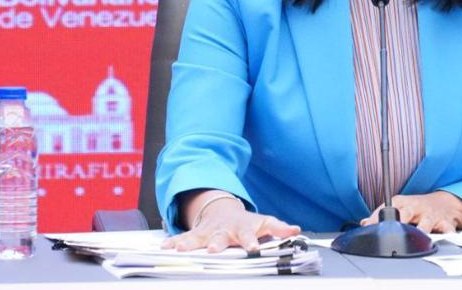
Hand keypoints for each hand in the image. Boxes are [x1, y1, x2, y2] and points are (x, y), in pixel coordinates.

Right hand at [161, 193, 299, 252]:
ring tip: (180, 250)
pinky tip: (165, 248)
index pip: (249, 235)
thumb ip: (279, 228)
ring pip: (199, 239)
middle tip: (214, 250)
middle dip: (217, 244)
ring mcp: (209, 233)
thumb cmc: (246, 223)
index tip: (253, 248)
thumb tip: (296, 230)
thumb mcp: (264, 223)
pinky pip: (183, 239)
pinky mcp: (195, 235)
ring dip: (190, 244)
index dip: (251, 241)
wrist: (222, 211)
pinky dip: (174, 243)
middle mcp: (225, 230)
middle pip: (221, 238)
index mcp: (243, 229)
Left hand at [359, 191, 461, 233]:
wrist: (445, 203)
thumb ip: (381, 216)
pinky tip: (443, 242)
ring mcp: (431, 215)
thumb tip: (363, 224)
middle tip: (391, 234)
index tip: (368, 228)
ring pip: (426, 223)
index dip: (377, 219)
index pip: (386, 208)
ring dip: (422, 232)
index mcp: (402, 202)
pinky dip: (446, 236)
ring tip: (417, 240)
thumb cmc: (417, 208)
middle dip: (398, 223)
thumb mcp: (399, 207)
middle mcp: (416, 207)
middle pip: (405, 213)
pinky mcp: (445, 222)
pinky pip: (447, 230)